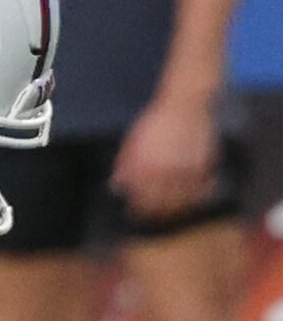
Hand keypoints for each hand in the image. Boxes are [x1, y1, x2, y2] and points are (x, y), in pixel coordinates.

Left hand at [112, 91, 221, 221]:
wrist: (184, 105)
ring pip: (181, 200)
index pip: (140, 198)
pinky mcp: (203, 164)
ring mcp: (185, 168)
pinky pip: (201, 188)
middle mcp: (164, 170)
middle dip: (156, 212)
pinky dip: (197, 195)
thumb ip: (125, 164)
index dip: (138, 209)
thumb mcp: (132, 142)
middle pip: (160, 203)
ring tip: (174, 210)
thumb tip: (117, 187)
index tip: (137, 212)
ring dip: (177, 208)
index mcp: (143, 166)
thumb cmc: (154, 123)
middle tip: (155, 215)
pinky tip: (194, 197)